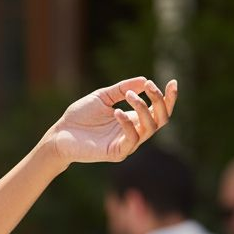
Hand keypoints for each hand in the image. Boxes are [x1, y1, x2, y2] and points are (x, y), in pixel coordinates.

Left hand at [47, 78, 176, 167]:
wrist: (60, 133)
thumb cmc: (80, 116)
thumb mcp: (103, 96)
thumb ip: (123, 89)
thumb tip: (145, 80)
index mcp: (133, 119)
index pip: (159, 110)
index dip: (169, 98)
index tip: (173, 82)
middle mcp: (134, 132)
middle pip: (161, 120)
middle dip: (160, 102)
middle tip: (150, 87)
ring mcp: (126, 144)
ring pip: (150, 128)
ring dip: (143, 109)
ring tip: (129, 96)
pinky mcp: (116, 153)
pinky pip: (131, 140)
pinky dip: (128, 124)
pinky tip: (117, 112)